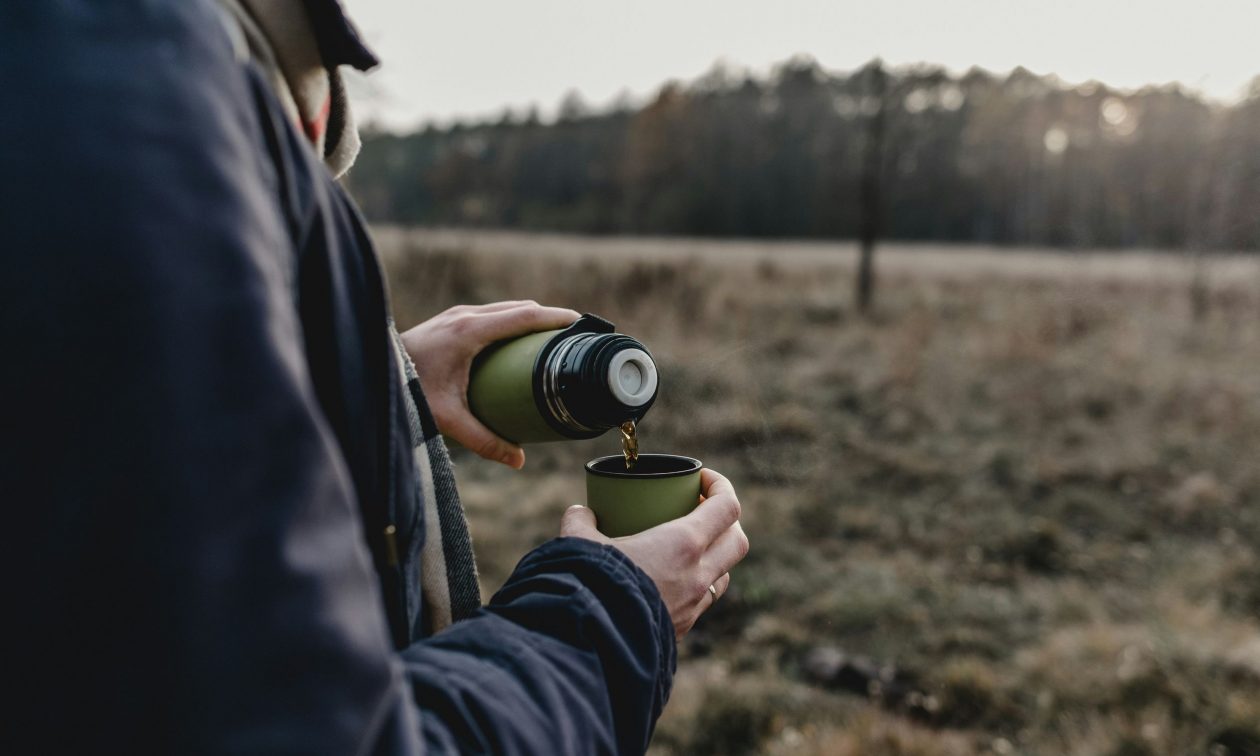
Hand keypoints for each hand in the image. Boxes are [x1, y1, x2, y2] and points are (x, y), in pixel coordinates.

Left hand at [400, 301, 579, 467]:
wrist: (371, 372)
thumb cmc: (407, 392)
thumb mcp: (448, 419)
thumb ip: (484, 441)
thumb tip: (519, 461)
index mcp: (470, 332)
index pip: (524, 316)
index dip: (555, 318)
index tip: (581, 324)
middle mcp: (465, 316)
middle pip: (519, 309)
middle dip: (548, 319)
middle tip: (573, 338)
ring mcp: (456, 314)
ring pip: (504, 309)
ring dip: (529, 319)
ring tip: (550, 340)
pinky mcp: (450, 320)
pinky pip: (491, 314)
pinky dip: (512, 321)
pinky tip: (517, 341)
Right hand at [561, 468, 748, 639]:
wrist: (592, 643)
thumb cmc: (591, 585)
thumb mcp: (580, 543)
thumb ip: (580, 522)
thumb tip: (579, 513)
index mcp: (683, 544)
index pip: (726, 507)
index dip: (721, 486)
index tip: (702, 478)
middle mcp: (698, 574)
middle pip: (737, 541)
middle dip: (727, 522)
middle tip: (700, 511)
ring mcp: (693, 606)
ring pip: (724, 575)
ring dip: (715, 557)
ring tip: (688, 548)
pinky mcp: (681, 629)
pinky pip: (701, 602)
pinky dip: (694, 586)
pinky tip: (670, 582)